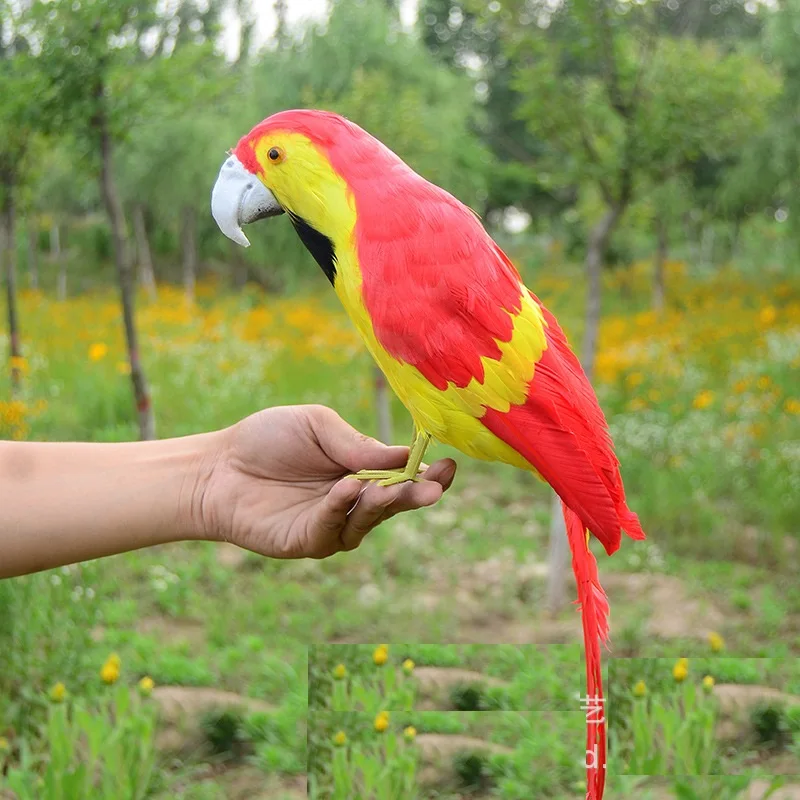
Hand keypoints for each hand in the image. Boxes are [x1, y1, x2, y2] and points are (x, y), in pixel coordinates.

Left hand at [196, 405, 456, 558]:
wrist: (217, 466)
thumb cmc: (267, 439)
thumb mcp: (318, 426)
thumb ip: (357, 444)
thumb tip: (405, 456)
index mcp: (361, 469)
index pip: (403, 474)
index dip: (428, 472)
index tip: (450, 464)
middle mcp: (353, 500)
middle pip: (394, 503)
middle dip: (416, 495)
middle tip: (435, 487)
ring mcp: (332, 524)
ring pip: (368, 520)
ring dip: (382, 504)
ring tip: (390, 487)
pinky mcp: (307, 541)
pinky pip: (333, 529)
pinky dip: (341, 510)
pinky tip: (347, 489)